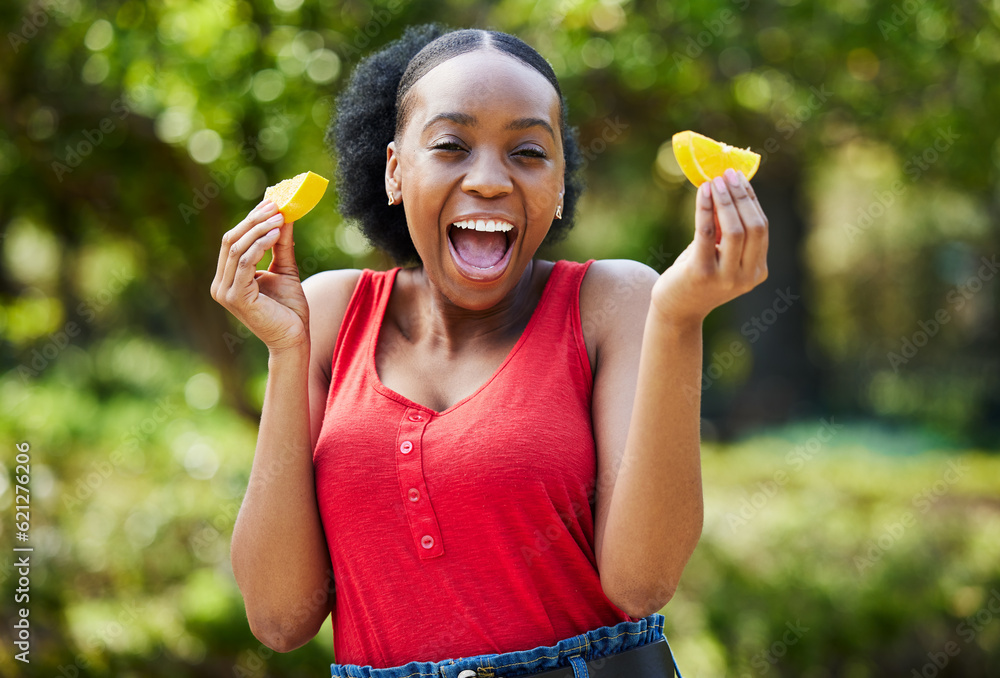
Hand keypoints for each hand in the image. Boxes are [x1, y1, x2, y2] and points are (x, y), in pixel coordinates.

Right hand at [210, 199, 309, 351]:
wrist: (294, 338)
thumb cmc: (290, 309)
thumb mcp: (285, 269)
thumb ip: (281, 245)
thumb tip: (284, 215)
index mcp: (228, 278)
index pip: (233, 241)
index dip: (250, 220)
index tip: (270, 203)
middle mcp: (221, 284)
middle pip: (231, 241)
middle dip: (254, 220)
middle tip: (276, 205)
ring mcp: (225, 291)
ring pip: (237, 248)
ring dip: (259, 229)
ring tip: (280, 216)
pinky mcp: (236, 297)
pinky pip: (245, 262)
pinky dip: (260, 245)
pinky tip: (276, 233)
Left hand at [651, 168, 768, 324]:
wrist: (676, 311)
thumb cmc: (698, 277)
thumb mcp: (719, 254)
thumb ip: (728, 230)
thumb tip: (726, 187)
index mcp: (758, 271)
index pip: (761, 228)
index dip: (751, 200)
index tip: (740, 178)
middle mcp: (746, 277)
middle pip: (753, 227)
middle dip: (741, 197)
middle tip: (728, 174)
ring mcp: (726, 278)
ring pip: (735, 230)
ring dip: (725, 201)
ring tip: (714, 181)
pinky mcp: (701, 273)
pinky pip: (707, 233)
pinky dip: (705, 208)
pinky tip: (702, 191)